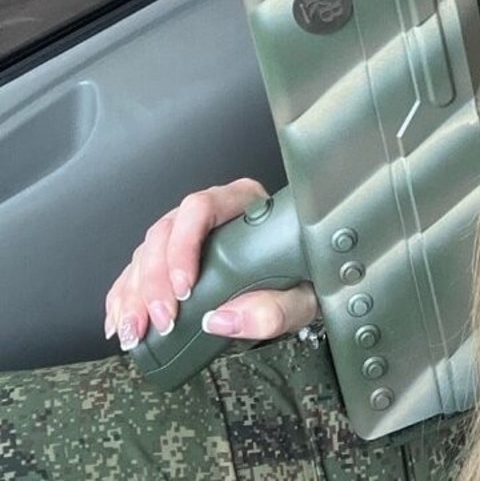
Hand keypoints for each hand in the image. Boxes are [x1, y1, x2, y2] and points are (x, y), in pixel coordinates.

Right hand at [103, 178, 317, 350]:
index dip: (184, 244)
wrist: (300, 288)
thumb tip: (221, 319)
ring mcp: (185, 235)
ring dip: (133, 293)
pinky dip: (123, 298)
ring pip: (145, 252)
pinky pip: (135, 273)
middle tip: (161, 320)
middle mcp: (210, 214)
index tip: (184, 287)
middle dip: (154, 280)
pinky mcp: (168, 261)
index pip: (201, 207)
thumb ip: (273, 309)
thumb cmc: (303, 283)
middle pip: (165, 231)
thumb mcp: (301, 299)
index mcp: (243, 205)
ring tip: (135, 330)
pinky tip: (119, 322)